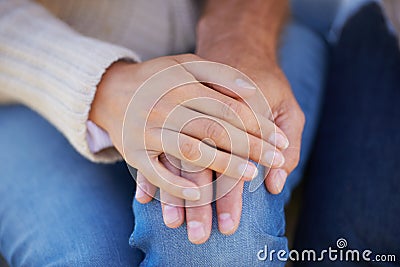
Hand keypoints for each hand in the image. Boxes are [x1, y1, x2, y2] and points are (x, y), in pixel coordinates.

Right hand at [90, 53, 288, 242]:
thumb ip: (218, 73)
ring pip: (191, 152)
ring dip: (223, 165)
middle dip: (250, 146)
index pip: (228, 107)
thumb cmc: (156, 79)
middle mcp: (164, 107)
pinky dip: (176, 186)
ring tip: (251, 175)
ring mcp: (147, 131)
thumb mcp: (184, 64)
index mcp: (181, 84)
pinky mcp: (132, 153)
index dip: (257, 124)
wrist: (109, 90)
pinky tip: (199, 194)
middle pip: (215, 129)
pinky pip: (155, 173)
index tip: (279, 140)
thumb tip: (252, 92)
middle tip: (275, 159)